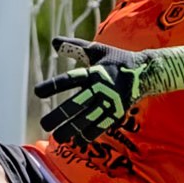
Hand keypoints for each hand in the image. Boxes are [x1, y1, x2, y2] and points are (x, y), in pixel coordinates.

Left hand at [34, 35, 183, 143]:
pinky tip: (77, 141)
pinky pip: (102, 126)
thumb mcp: (97, 50)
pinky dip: (89, 134)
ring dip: (72, 129)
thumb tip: (54, 41)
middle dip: (59, 115)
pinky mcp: (117, 113)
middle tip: (44, 123)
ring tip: (57, 137)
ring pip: (87, 119)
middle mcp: (101, 89)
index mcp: (94, 72)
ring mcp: (110, 102)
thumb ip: (75, 47)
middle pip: (76, 104)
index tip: (37, 92)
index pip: (70, 80)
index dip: (53, 86)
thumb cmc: (116, 60)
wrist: (146, 72)